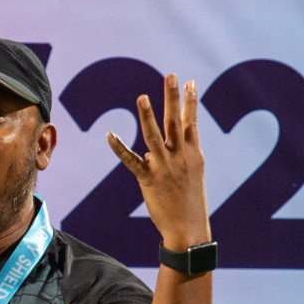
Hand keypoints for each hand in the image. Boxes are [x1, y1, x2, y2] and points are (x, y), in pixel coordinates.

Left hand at [107, 74, 211, 252]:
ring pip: (154, 136)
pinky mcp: (148, 179)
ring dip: (148, 116)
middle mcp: (181, 156)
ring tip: (142, 97)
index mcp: (194, 154)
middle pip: (176, 121)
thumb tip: (164, 146)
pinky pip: (131, 160)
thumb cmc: (191, 202)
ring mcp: (164, 167)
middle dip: (173, 97)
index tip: (189, 81)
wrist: (188, 228)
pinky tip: (109, 135)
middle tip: (171, 75)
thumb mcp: (193, 174)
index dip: (190, 101)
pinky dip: (119, 148)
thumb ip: (182, 155)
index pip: (192, 121)